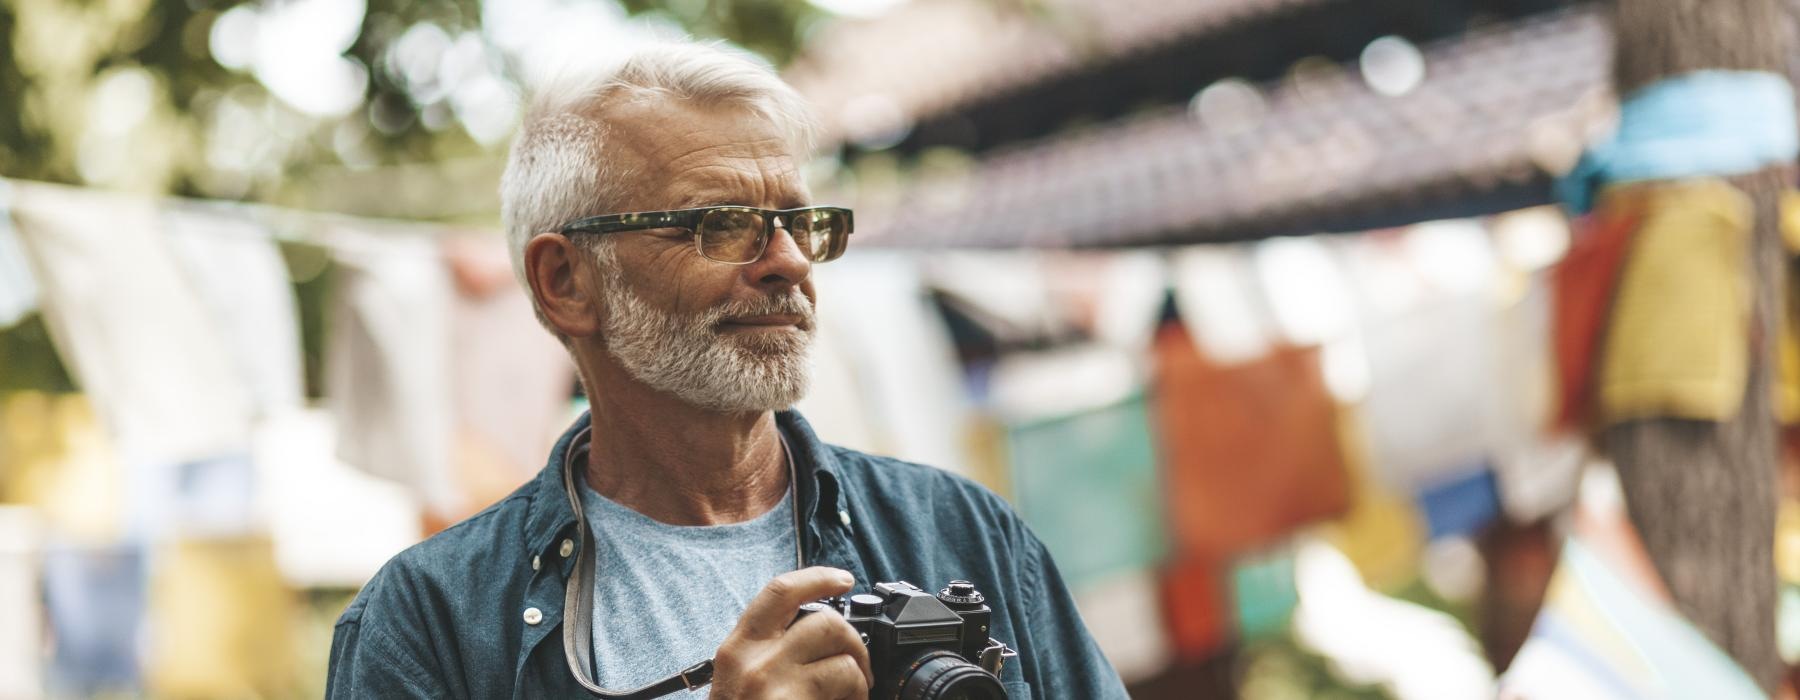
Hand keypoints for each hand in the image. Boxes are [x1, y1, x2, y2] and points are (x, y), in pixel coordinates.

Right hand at [709, 567, 873, 698]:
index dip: (816, 578)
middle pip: (824, 622)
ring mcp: (775, 684)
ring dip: (860, 675)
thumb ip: (770, 654)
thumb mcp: (741, 683)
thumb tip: (819, 633)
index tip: (843, 578)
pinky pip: (846, 687)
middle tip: (860, 663)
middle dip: (853, 641)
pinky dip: (857, 696)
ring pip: (842, 657)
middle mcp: (754, 660)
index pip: (779, 592)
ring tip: (854, 695)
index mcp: (737, 649)